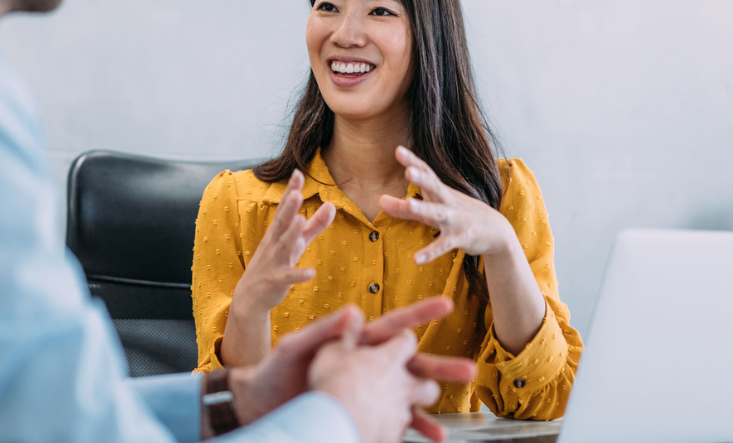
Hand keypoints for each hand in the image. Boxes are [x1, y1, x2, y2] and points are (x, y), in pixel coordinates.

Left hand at [228, 298, 475, 441]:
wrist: (260, 405)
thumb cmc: (274, 370)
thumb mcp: (296, 347)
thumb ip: (325, 331)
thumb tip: (352, 311)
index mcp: (353, 343)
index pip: (393, 325)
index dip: (419, 314)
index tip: (447, 303)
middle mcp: (364, 366)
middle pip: (411, 363)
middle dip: (442, 366)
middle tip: (472, 370)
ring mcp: (364, 392)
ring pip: (408, 395)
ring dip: (432, 403)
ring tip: (460, 412)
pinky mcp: (359, 415)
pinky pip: (392, 422)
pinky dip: (412, 429)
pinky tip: (432, 438)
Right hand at [232, 170, 334, 313]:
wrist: (251, 296)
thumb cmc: (276, 263)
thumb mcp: (297, 242)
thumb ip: (314, 225)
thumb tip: (331, 205)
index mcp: (278, 231)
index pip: (285, 208)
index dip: (291, 191)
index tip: (298, 173)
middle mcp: (274, 243)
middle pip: (281, 223)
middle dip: (288, 207)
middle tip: (296, 192)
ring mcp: (274, 261)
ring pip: (283, 246)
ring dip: (291, 233)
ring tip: (299, 219)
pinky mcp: (276, 280)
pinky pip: (288, 277)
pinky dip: (299, 274)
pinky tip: (312, 272)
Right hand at [309, 324, 435, 442]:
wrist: (339, 422)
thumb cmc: (334, 384)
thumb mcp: (333, 349)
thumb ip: (346, 332)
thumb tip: (352, 314)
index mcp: (387, 358)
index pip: (406, 339)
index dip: (405, 337)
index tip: (403, 337)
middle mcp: (400, 383)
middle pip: (427, 374)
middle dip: (429, 374)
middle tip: (424, 377)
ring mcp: (400, 410)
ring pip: (421, 406)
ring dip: (422, 409)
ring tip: (431, 425)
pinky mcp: (393, 434)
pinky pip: (402, 434)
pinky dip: (396, 433)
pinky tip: (389, 435)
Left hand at [379, 146, 520, 263]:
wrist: (497, 232)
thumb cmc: (458, 215)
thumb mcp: (431, 209)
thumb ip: (404, 207)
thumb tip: (380, 200)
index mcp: (441, 191)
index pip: (427, 172)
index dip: (413, 161)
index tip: (399, 149)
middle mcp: (448, 201)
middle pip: (434, 187)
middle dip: (422, 178)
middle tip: (408, 170)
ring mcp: (455, 219)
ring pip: (438, 213)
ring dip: (424, 209)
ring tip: (409, 205)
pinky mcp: (460, 238)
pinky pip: (443, 245)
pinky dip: (431, 251)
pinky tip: (417, 258)